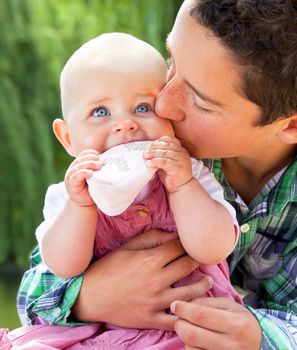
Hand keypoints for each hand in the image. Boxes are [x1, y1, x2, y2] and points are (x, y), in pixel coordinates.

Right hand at [65, 149, 103, 205]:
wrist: (84, 203)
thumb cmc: (91, 188)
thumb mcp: (95, 176)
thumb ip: (97, 168)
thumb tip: (107, 161)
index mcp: (78, 165)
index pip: (82, 155)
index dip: (91, 153)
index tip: (99, 155)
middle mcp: (72, 169)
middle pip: (81, 160)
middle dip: (92, 159)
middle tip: (102, 162)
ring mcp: (70, 177)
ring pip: (78, 167)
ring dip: (89, 164)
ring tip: (99, 166)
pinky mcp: (71, 185)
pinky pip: (76, 176)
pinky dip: (83, 173)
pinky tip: (90, 173)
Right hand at [72, 229, 211, 329]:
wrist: (89, 296)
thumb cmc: (108, 268)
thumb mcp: (127, 247)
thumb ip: (151, 237)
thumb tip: (171, 234)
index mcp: (150, 259)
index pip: (179, 248)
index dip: (188, 243)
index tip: (194, 243)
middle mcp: (156, 280)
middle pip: (187, 266)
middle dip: (198, 260)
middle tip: (205, 258)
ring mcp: (155, 301)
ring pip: (189, 293)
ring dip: (203, 286)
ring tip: (208, 282)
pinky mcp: (151, 319)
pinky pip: (176, 319)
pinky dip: (189, 315)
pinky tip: (195, 309)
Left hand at [144, 136, 192, 191]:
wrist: (182, 187)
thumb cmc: (172, 175)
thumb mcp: (168, 162)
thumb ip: (162, 155)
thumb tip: (148, 150)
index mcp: (181, 150)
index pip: (170, 140)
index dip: (159, 141)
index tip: (150, 145)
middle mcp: (183, 153)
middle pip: (166, 146)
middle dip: (153, 147)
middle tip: (145, 152)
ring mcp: (182, 160)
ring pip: (164, 153)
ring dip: (153, 154)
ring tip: (145, 156)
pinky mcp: (178, 167)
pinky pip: (164, 162)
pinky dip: (155, 161)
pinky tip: (149, 164)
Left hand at [171, 297, 261, 349]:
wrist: (259, 344)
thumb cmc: (240, 321)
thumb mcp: (229, 306)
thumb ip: (206, 303)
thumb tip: (183, 304)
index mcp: (236, 324)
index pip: (200, 315)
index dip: (183, 309)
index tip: (175, 304)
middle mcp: (232, 345)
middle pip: (191, 334)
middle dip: (179, 323)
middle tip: (179, 317)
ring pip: (190, 348)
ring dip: (184, 337)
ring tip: (190, 329)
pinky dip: (190, 348)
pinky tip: (195, 341)